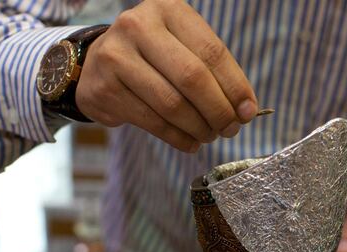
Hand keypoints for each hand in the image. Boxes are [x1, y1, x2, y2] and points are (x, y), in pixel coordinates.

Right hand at [76, 0, 257, 151]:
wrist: (98, 63)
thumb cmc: (154, 57)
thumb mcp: (183, 47)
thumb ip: (213, 72)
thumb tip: (245, 110)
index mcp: (168, 9)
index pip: (212, 52)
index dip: (235, 86)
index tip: (248, 112)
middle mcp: (139, 26)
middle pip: (192, 78)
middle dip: (218, 110)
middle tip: (230, 129)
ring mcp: (117, 56)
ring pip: (172, 104)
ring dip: (199, 128)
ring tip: (210, 136)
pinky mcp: (105, 88)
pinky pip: (153, 122)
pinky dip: (178, 138)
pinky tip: (191, 143)